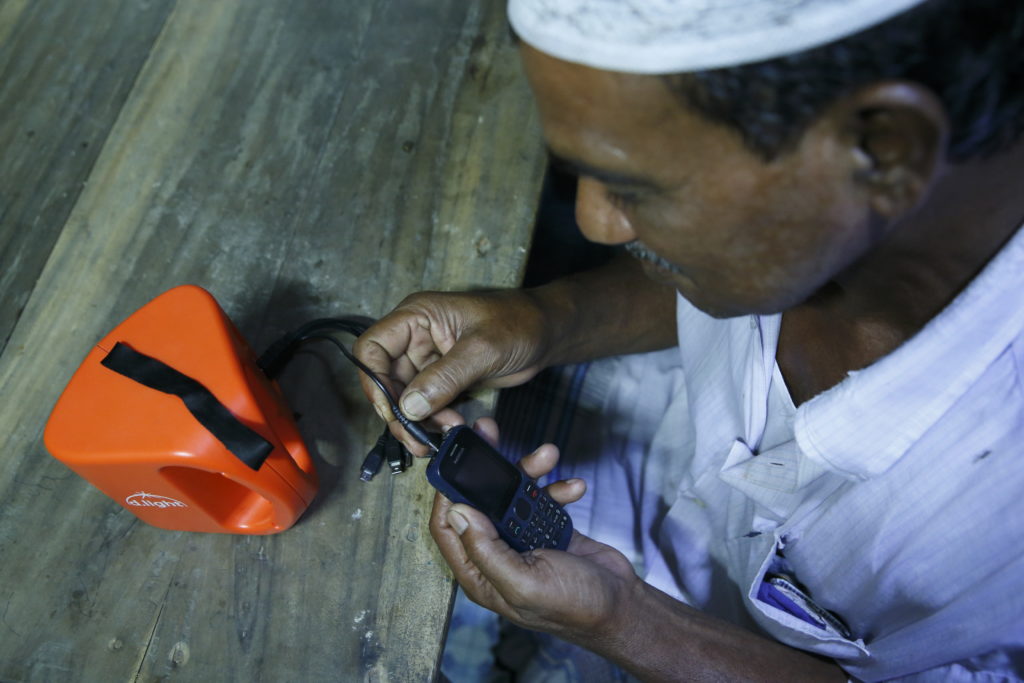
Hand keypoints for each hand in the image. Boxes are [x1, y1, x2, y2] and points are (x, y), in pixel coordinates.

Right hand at [353, 290, 548, 453]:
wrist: (547, 332)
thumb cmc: (519, 323)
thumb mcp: (483, 349)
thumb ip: (445, 377)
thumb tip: (409, 407)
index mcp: (416, 317)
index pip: (372, 348)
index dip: (374, 380)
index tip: (393, 410)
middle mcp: (414, 337)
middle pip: (384, 379)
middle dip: (398, 411)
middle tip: (416, 436)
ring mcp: (427, 360)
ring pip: (403, 397)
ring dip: (416, 420)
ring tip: (440, 434)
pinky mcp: (442, 379)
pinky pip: (424, 405)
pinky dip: (431, 420)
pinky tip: (450, 428)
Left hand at [429, 418, 639, 643]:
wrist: (623, 606)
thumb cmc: (576, 608)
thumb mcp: (524, 582)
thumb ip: (486, 549)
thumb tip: (456, 513)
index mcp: (480, 574)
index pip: (447, 527)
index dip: (446, 492)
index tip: (454, 460)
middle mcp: (496, 555)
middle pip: (478, 502)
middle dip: (489, 469)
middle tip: (490, 434)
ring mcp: (521, 539)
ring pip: (512, 494)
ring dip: (530, 472)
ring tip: (547, 455)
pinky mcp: (545, 528)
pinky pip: (541, 497)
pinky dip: (557, 488)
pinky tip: (573, 487)